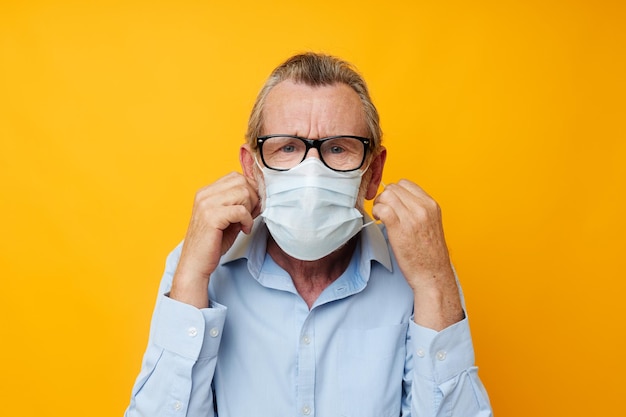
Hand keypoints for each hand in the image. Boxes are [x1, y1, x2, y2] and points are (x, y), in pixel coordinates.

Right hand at [170, 172, 259, 307]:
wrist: (195, 264)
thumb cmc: (212, 243)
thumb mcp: (227, 218)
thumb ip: (239, 204)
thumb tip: (260, 195)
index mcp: (206, 192)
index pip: (236, 176)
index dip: (250, 190)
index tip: (252, 208)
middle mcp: (204, 194)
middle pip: (241, 181)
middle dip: (253, 199)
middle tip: (251, 216)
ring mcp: (206, 204)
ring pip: (243, 193)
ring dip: (250, 209)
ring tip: (245, 223)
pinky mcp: (211, 217)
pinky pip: (240, 210)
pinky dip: (247, 220)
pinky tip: (244, 230)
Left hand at [372, 179, 463, 329]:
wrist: (432, 274)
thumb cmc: (429, 253)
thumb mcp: (430, 223)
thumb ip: (418, 209)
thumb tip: (398, 200)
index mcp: (431, 205)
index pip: (406, 183)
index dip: (394, 192)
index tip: (392, 203)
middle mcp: (423, 208)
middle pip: (394, 187)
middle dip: (385, 197)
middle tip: (384, 210)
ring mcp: (412, 217)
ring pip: (386, 195)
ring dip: (379, 204)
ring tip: (382, 216)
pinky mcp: (399, 228)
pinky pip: (382, 209)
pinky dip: (377, 212)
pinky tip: (380, 221)